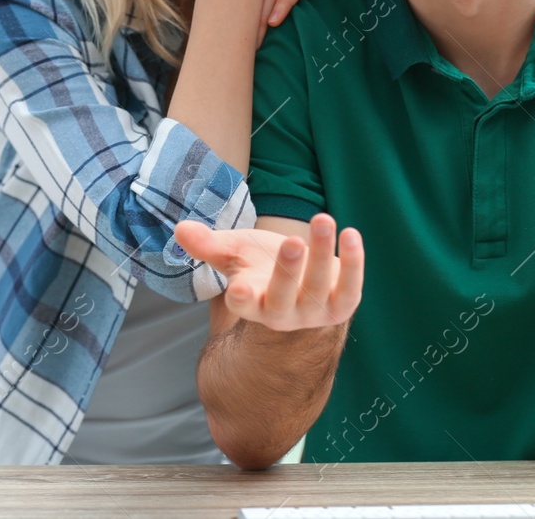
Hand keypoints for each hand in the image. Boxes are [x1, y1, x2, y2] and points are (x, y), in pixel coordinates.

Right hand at [174, 214, 363, 332]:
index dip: (243, 299)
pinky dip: (353, 263)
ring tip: (323, 218)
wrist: (303, 277)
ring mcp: (314, 313)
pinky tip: (350, 234)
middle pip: (283, 299)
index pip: (245, 306)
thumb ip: (210, 244)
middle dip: (288, 271)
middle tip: (293, 240)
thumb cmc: (263, 264)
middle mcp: (283, 315)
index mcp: (252, 303)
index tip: (239, 288)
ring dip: (322, 253)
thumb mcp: (236, 251)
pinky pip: (350, 288)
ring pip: (319, 288)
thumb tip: (181, 230)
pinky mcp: (342, 304)